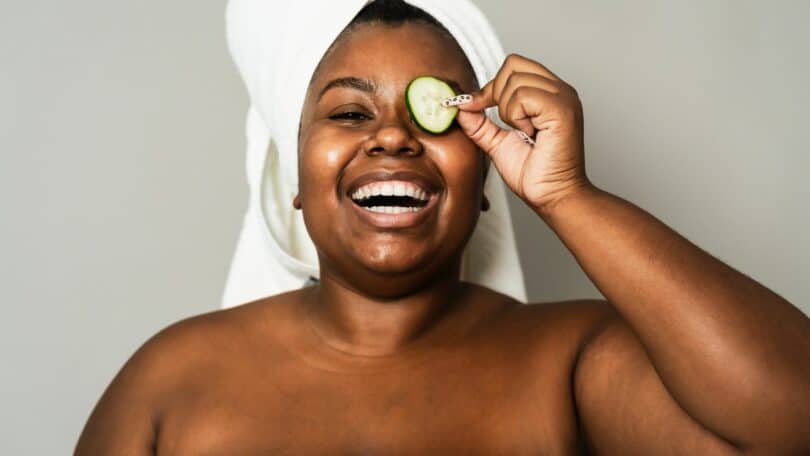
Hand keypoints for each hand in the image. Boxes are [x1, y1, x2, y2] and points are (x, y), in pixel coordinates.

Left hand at [453, 53, 592, 215]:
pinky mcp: (562, 109)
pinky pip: (523, 96)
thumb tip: (460, 105)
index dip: (491, 85)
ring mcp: (564, 97)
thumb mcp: (497, 142)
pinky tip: (530, 134)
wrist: (551, 196)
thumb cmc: (535, 174)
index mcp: (548, 93)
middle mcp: (559, 90)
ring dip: (509, 112)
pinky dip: (517, 117)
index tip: (479, 108)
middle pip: (512, 65)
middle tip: (508, 124)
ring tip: (524, 133)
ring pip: (515, 80)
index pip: (513, 65)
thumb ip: (479, 123)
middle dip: (497, 95)